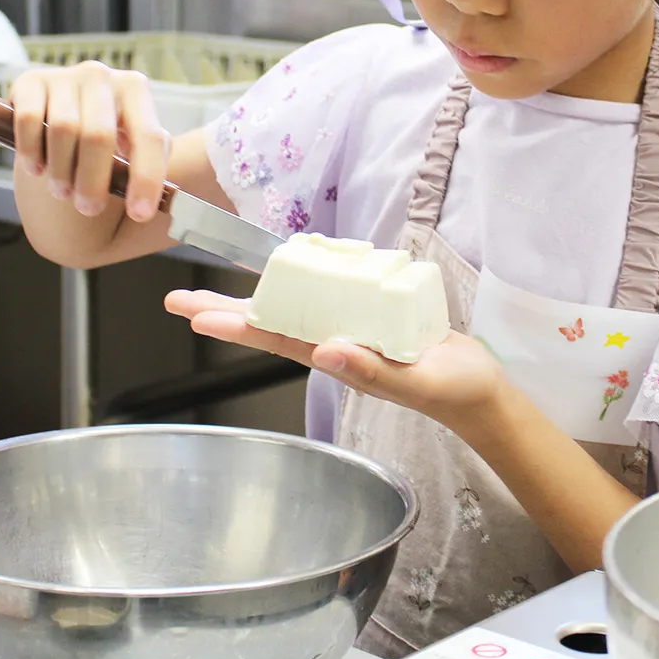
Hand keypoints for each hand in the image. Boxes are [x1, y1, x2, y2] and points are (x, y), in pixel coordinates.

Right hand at [10, 63, 169, 220]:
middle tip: (89, 209)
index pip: (148, 136)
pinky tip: (37, 169)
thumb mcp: (133, 142)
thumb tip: (156, 200)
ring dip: (61, 171)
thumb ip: (150, 161)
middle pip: (99, 136)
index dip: (146, 178)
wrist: (63, 109)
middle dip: (93, 181)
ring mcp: (65, 76)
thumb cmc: (107, 134)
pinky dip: (32, 150)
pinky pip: (30, 120)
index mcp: (135, 89)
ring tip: (63, 191)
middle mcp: (102, 76)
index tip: (140, 214)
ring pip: (62, 130)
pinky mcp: (30, 81)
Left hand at [164, 289, 505, 429]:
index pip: (276, 340)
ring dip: (260, 292)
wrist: (479, 391)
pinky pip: (333, 295)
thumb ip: (372, 370)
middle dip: (226, 310)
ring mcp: (353, 329)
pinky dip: (309, 279)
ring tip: (225, 278)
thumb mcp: (416, 381)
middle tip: (180, 299)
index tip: (195, 316)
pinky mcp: (374, 315)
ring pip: (297, 307)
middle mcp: (337, 343)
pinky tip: (297, 267)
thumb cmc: (451, 391)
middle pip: (272, 322)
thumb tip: (324, 350)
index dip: (235, 326)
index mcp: (340, 358)